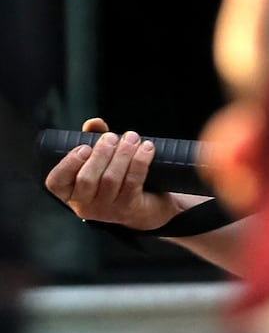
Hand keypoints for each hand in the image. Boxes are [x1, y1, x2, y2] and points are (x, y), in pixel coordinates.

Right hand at [43, 118, 182, 229]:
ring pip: (110, 179)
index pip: (56, 182)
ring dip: (122, 154)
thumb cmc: (118, 177)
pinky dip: (140, 161)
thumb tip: (94, 123)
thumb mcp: (102, 159)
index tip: (84, 147)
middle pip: (86, 179)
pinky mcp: (129, 208)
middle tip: (112, 137)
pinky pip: (133, 182)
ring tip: (132, 138)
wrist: (149, 204)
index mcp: (70, 193)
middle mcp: (85, 205)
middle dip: (101, 153)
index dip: (68, 163)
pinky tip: (147, 148)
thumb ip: (93, 138)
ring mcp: (107, 210)